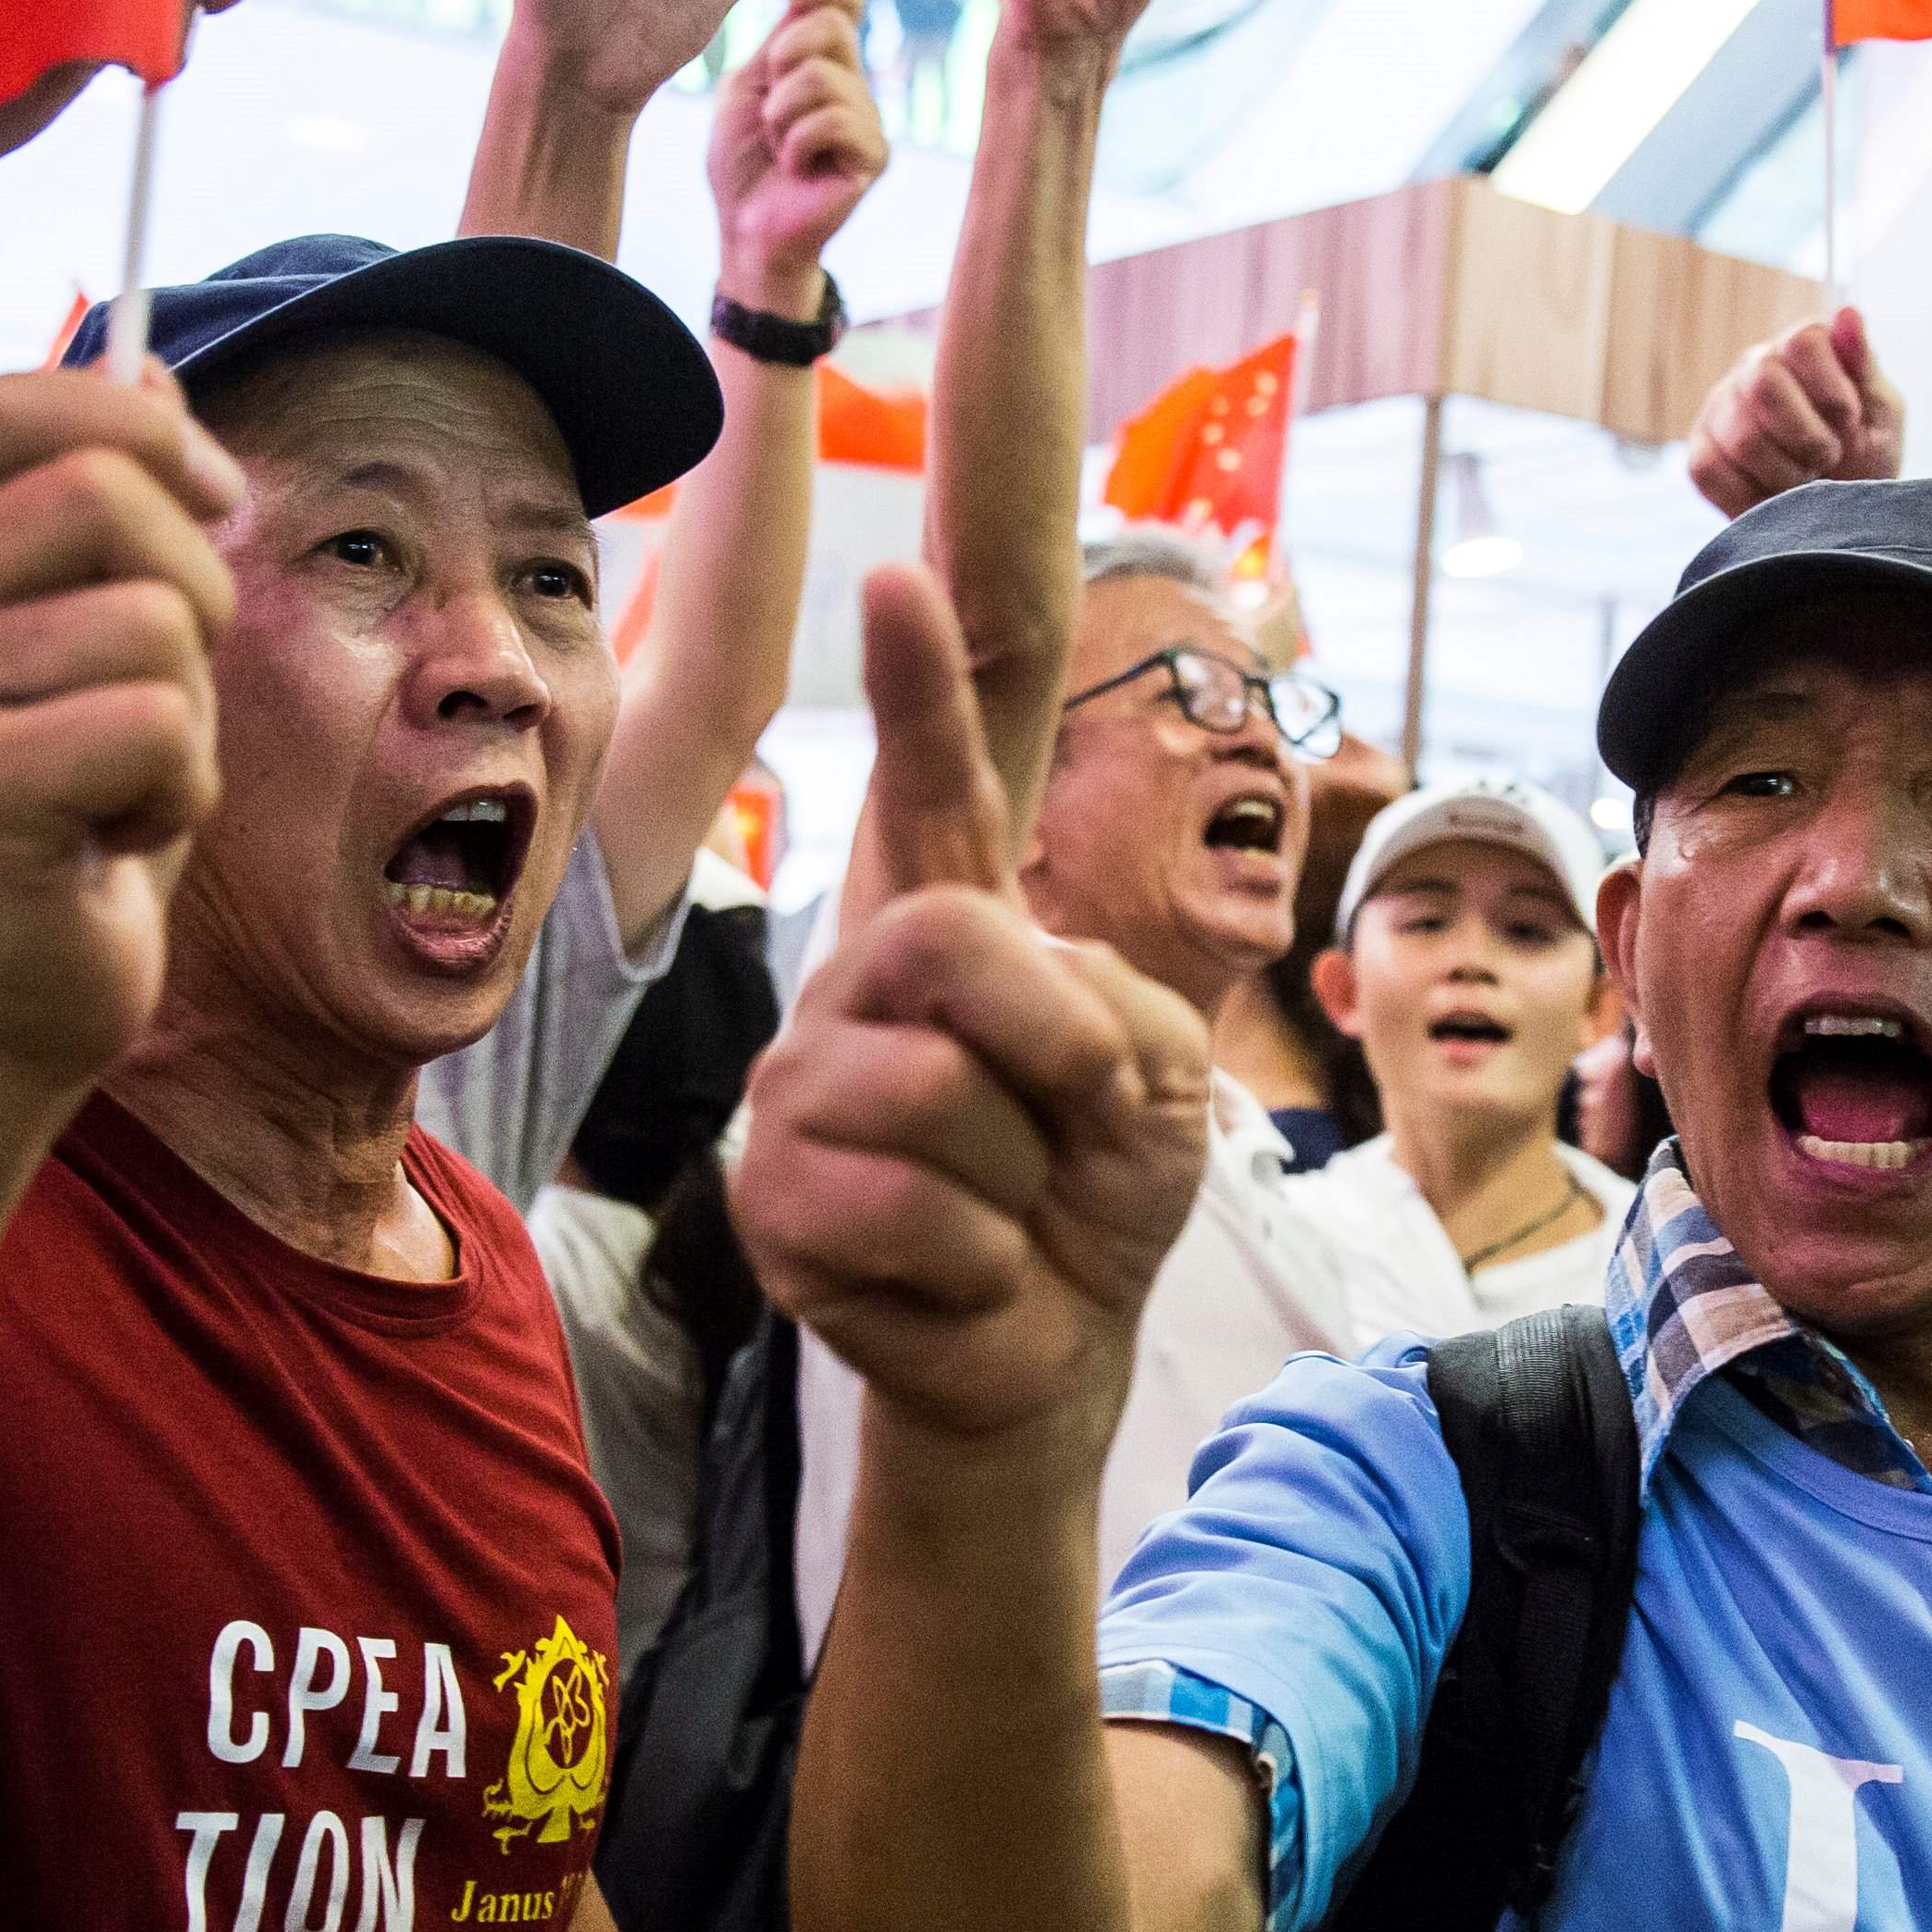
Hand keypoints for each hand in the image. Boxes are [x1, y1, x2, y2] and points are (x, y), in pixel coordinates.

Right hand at [0, 368, 243, 1118]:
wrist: (6, 1002)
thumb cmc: (73, 817)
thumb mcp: (97, 642)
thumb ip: (108, 512)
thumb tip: (147, 356)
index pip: (14, 405)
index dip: (142, 424)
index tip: (211, 501)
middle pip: (104, 489)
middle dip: (198, 587)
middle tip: (165, 692)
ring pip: (153, 618)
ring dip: (190, 714)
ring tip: (122, 781)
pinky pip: (155, 724)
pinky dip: (178, 789)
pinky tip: (113, 837)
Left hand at [710, 0, 887, 312]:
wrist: (744, 226)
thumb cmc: (741, 160)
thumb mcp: (746, 84)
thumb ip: (775, 39)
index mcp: (824, 62)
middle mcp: (854, 85)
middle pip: (830, 26)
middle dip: (780, 60)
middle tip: (769, 109)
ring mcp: (869, 120)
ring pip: (824, 76)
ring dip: (780, 114)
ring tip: (779, 146)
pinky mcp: (874, 156)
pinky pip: (834, 120)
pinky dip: (797, 142)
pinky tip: (795, 167)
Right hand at [733, 567, 1211, 1437]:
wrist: (1054, 1352)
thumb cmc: (1099, 1193)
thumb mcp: (1158, 1076)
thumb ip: (1107, 1003)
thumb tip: (989, 1032)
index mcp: (955, 937)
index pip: (938, 800)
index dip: (922, 694)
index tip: (897, 579)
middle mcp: (856, 991)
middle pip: (950, 940)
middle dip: (1059, 1043)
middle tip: (1083, 1121)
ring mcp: (799, 1093)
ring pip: (935, 1094)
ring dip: (1024, 1180)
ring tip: (1009, 1212)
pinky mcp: (773, 1204)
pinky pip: (908, 1208)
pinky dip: (983, 1261)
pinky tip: (966, 1275)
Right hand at [1683, 307, 1904, 514]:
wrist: (1837, 514)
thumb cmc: (1865, 455)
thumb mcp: (1882, 413)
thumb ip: (1864, 366)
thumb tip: (1848, 313)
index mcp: (1800, 346)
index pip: (1803, 341)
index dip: (1832, 391)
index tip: (1849, 421)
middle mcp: (1752, 366)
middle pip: (1764, 383)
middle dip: (1806, 435)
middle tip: (1827, 457)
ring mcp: (1720, 409)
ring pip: (1742, 436)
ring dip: (1786, 473)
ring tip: (1803, 479)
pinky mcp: (1699, 452)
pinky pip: (1711, 471)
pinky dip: (1754, 496)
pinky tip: (1774, 496)